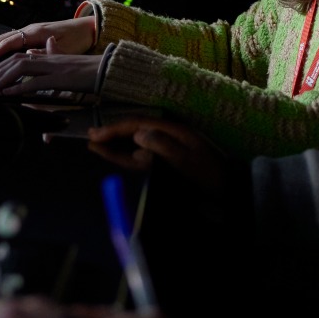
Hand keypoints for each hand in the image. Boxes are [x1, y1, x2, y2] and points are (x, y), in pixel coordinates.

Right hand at [0, 16, 97, 64]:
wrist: (87, 28)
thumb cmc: (78, 40)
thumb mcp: (65, 49)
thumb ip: (46, 53)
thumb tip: (28, 55)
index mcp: (36, 33)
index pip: (10, 42)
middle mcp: (30, 29)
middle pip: (2, 39)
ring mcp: (29, 31)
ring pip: (4, 39)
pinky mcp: (31, 34)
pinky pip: (10, 40)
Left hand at [0, 39, 104, 95]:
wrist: (110, 69)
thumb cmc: (91, 71)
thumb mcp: (69, 67)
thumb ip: (54, 65)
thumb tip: (44, 72)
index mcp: (50, 56)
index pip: (21, 57)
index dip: (3, 66)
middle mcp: (49, 59)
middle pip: (16, 61)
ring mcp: (54, 67)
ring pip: (20, 68)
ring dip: (2, 79)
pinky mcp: (60, 78)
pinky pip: (34, 82)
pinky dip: (18, 89)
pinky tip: (6, 94)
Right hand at [86, 118, 241, 195]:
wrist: (228, 192)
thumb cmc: (210, 175)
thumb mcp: (187, 159)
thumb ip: (162, 145)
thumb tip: (138, 134)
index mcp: (172, 131)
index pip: (138, 125)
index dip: (115, 129)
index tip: (96, 135)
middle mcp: (167, 138)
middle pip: (133, 132)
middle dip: (112, 134)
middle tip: (90, 136)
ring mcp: (166, 151)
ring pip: (134, 146)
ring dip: (116, 145)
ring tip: (96, 144)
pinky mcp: (166, 165)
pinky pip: (141, 159)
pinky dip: (126, 157)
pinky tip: (114, 154)